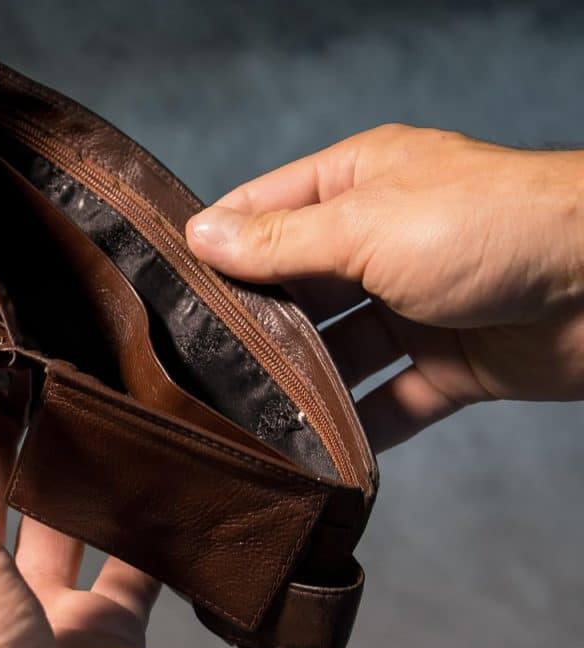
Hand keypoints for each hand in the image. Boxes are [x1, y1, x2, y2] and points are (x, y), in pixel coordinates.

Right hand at [186, 124, 583, 451]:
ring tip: (254, 412)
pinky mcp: (452, 363)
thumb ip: (280, 242)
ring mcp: (417, 304)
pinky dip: (363, 424)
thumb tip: (202, 235)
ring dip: (306, 380)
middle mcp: (382, 242)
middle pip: (298, 286)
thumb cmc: (491, 225)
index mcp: (359, 185)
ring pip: (341, 349)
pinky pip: (394, 398)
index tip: (169, 285)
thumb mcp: (366, 226)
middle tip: (202, 361)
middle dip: (257, 322)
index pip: (266, 211)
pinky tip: (324, 449)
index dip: (218, 243)